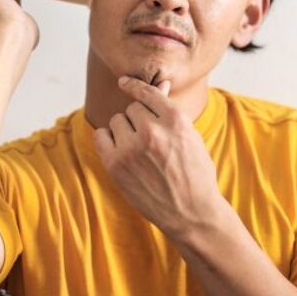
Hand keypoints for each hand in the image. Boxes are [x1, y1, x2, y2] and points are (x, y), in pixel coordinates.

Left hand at [93, 76, 223, 239]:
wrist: (192, 213)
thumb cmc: (195, 174)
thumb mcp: (191, 137)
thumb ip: (171, 112)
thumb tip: (161, 83)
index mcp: (175, 120)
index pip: (147, 92)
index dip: (134, 86)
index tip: (123, 82)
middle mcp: (152, 130)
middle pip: (132, 108)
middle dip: (138, 119)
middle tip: (149, 140)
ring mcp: (132, 148)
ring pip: (117, 120)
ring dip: (124, 130)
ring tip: (139, 150)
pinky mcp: (116, 164)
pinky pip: (101, 136)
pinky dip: (108, 140)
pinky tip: (120, 151)